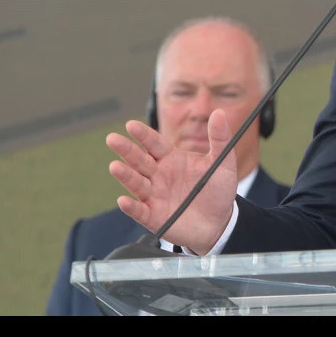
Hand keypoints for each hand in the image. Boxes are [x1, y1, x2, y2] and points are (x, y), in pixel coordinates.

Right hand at [107, 109, 236, 253]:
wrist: (220, 223)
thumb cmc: (218, 191)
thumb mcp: (223, 164)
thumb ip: (220, 140)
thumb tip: (220, 113)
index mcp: (171, 159)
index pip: (154, 143)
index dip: (143, 135)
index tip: (131, 125)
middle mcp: (158, 175)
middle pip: (139, 160)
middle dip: (126, 150)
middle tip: (113, 139)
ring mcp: (154, 195)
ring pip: (136, 183)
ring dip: (126, 175)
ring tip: (116, 167)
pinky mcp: (153, 216)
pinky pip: (140, 211)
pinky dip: (131, 207)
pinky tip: (123, 201)